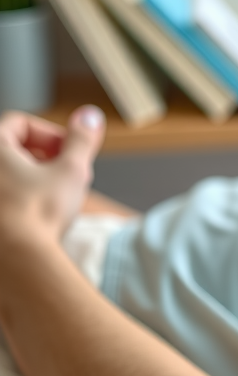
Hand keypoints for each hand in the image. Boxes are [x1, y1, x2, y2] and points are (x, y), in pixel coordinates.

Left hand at [0, 106, 105, 246]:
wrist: (17, 260)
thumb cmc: (39, 212)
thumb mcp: (72, 169)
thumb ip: (81, 139)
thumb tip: (90, 115)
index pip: (20, 123)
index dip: (51, 134)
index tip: (69, 154)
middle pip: (12, 149)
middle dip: (45, 158)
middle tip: (67, 177)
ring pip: (8, 175)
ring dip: (33, 179)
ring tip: (56, 199)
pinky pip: (6, 198)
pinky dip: (20, 199)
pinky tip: (38, 217)